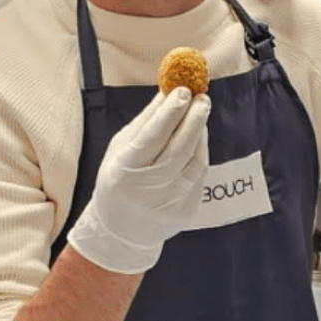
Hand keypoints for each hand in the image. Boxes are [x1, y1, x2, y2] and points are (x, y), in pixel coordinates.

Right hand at [67, 87, 211, 274]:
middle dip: (193, 119)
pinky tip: (198, 137)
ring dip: (201, 133)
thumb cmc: (118, 180)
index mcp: (125, 171)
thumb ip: (145, 121)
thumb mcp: (120, 149)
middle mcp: (149, 190)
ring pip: (195, 161)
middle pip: (179, 149)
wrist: (123, 230)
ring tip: (200, 111)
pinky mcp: (187, 211)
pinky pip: (199, 175)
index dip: (169, 114)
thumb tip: (168, 92)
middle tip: (201, 96)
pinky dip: (201, 152)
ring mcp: (171, 203)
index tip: (182, 90)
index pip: (152, 138)